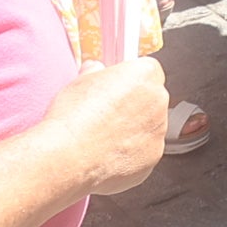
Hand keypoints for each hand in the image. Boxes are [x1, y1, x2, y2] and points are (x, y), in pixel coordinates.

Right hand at [49, 58, 171, 196]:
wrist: (68, 155)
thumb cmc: (73, 118)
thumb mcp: (79, 80)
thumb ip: (95, 71)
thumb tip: (94, 69)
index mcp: (145, 75)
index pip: (146, 71)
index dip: (128, 80)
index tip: (115, 88)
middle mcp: (158, 101)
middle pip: (150, 99)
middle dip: (133, 105)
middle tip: (106, 113)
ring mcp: (158, 131)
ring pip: (148, 126)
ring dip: (132, 129)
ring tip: (102, 135)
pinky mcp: (152, 157)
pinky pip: (144, 151)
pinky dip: (130, 152)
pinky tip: (106, 152)